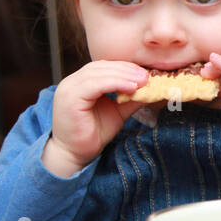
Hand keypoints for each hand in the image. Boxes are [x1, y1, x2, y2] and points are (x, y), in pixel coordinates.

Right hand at [43, 60, 148, 176]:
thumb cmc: (93, 133)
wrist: (75, 154)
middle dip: (127, 69)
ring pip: (99, 73)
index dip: (126, 67)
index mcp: (81, 82)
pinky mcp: (70, 98)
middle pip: (102, 66)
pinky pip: (94, 85)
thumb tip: (151, 89)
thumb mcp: (117, 112)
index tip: (146, 72)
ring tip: (143, 80)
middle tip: (147, 75)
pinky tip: (131, 87)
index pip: (104, 67)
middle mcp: (72, 82)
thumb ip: (131, 99)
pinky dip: (115, 83)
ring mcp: (69, 88)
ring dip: (124, 75)